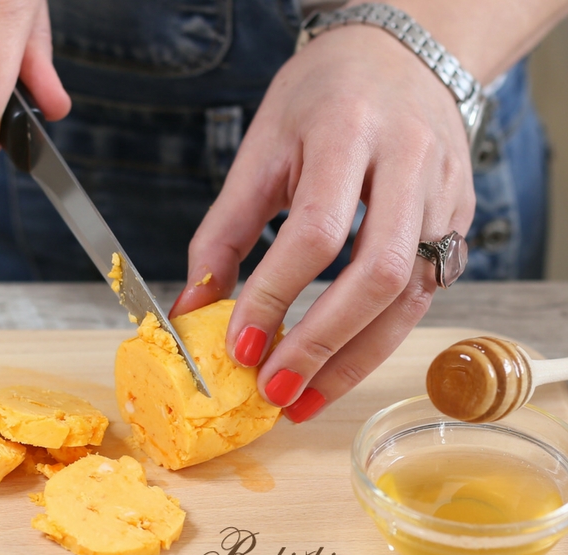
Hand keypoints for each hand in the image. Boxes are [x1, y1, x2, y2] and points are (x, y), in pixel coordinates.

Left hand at [169, 24, 474, 421]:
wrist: (401, 56)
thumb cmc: (321, 98)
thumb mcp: (260, 149)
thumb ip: (224, 230)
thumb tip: (191, 308)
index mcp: (349, 132)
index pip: (317, 231)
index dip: (276, 295)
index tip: (239, 345)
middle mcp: (410, 163)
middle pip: (380, 273)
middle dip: (323, 344)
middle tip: (275, 390)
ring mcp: (445, 194)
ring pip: (411, 296)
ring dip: (355, 361)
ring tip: (304, 400)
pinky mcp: (460, 221)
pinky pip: (424, 295)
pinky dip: (378, 339)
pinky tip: (338, 368)